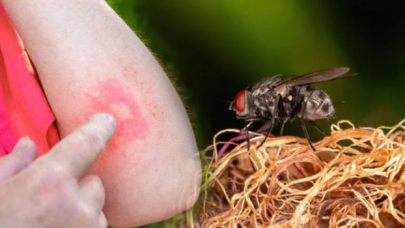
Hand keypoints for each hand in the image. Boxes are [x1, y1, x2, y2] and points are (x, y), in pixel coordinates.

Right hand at [0, 113, 115, 227]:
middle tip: (48, 199)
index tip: (107, 120)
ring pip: (96, 207)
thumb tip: (28, 146)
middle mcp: (78, 206)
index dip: (99, 128)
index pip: (88, 142)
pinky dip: (82, 226)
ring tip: (49, 220)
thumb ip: (13, 165)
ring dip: (81, 209)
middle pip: (93, 182)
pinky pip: (96, 225)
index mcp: (50, 182)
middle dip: (77, 185)